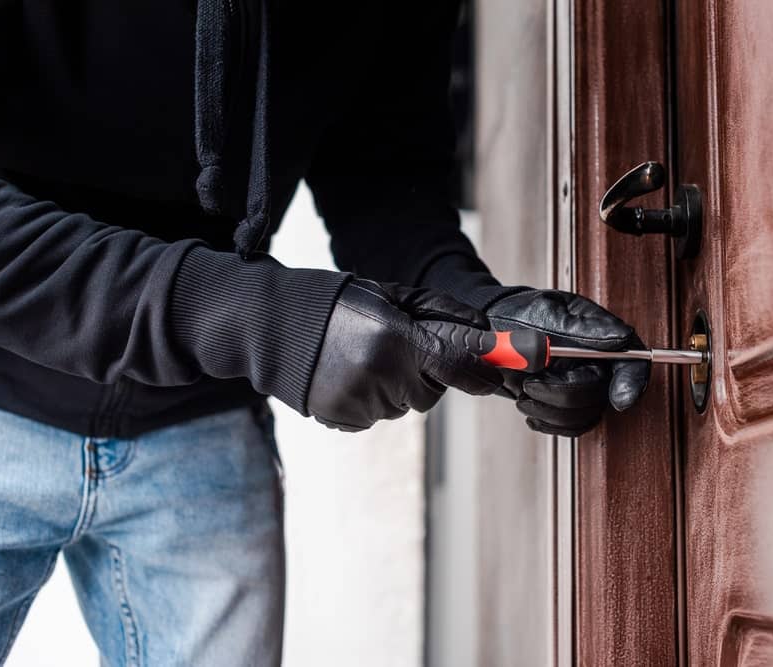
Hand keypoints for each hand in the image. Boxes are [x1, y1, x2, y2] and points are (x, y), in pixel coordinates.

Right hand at [307, 280, 501, 430]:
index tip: (497, 378)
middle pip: (430, 393)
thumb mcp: (391, 297)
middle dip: (424, 376)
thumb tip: (485, 332)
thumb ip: (440, 314)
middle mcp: (381, 373)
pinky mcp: (344, 418)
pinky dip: (370, 401)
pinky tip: (348, 376)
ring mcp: (361, 400)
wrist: (276, 326)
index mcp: (396, 338)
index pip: (456, 364)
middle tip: (397, 351)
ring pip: (403, 406)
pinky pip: (376, 417)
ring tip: (362, 360)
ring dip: (395, 388)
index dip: (482, 374)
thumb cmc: (340, 305)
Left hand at [485, 288, 649, 435]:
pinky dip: (548, 423)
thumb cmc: (520, 313)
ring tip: (523, 393)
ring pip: (584, 416)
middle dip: (563, 396)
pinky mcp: (563, 403)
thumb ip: (581, 328)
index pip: (632, 361)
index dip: (632, 382)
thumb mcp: (547, 312)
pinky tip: (529, 409)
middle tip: (530, 385)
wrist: (491, 331)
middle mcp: (596, 363)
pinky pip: (569, 426)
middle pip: (601, 395)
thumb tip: (620, 338)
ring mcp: (580, 384)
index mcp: (601, 336)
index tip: (619, 400)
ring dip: (551, 411)